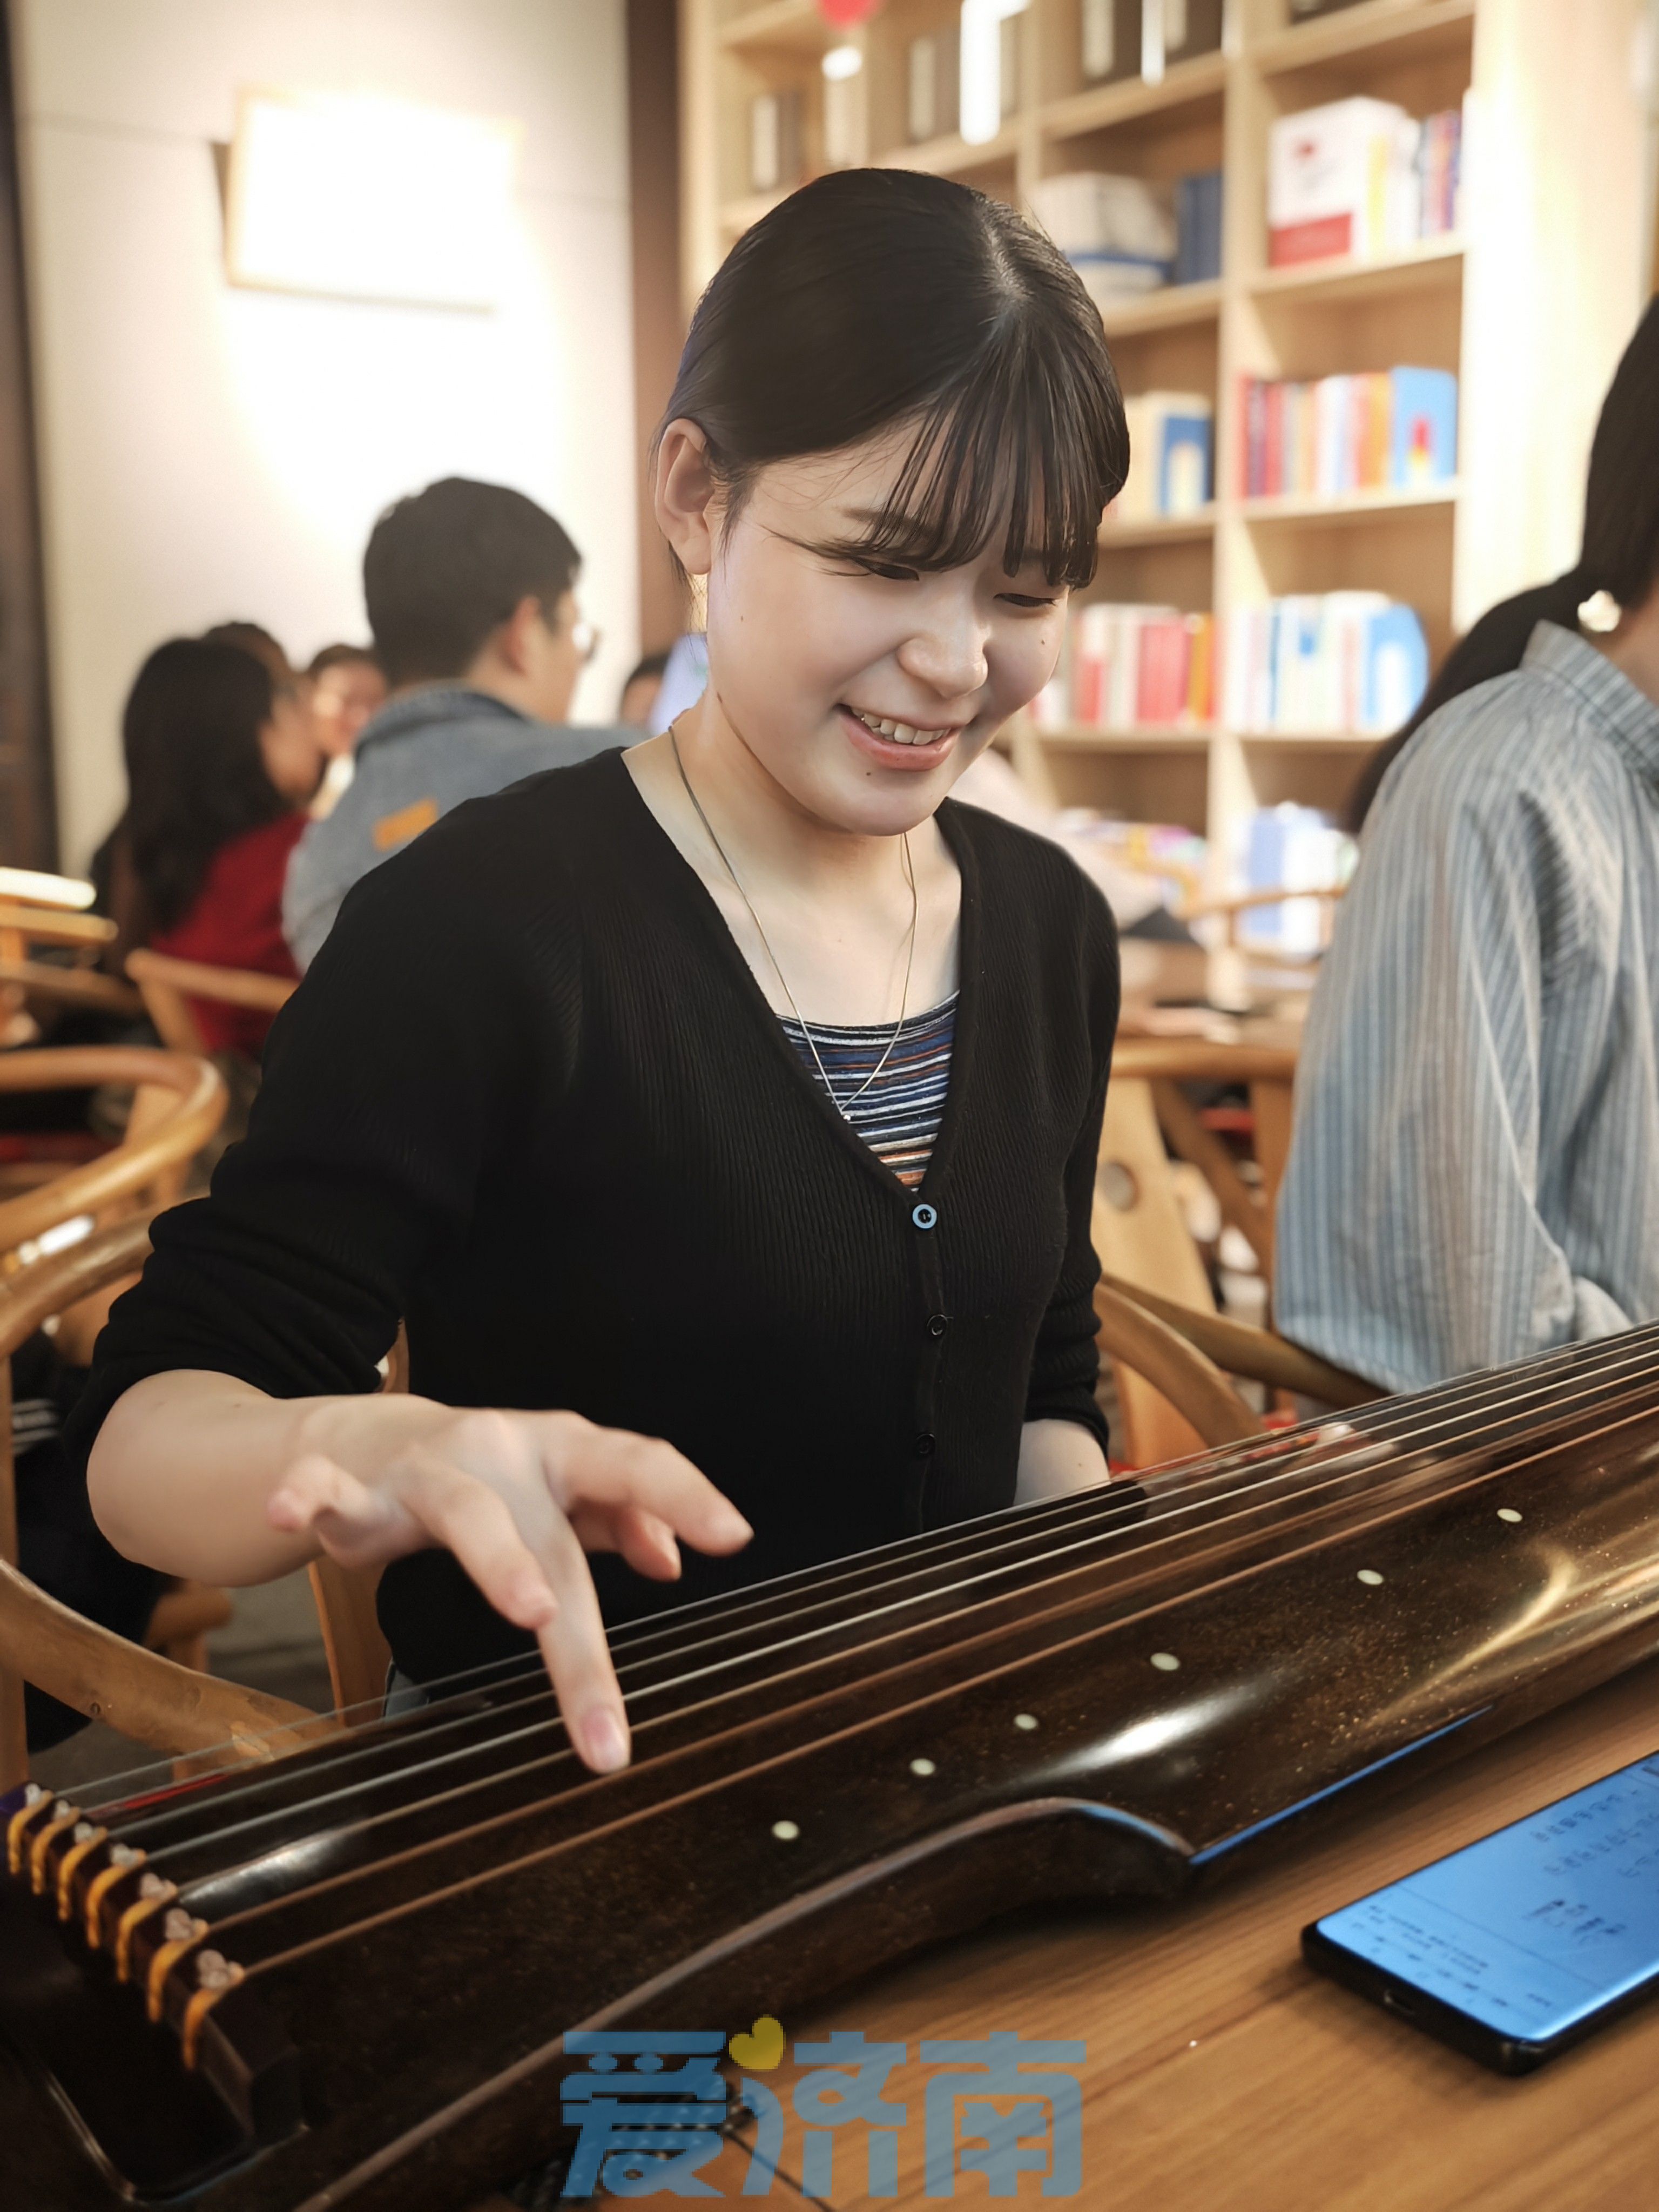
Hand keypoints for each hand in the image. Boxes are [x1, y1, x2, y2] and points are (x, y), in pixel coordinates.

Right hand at [266, 1406, 750, 1772]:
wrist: (364, 1438)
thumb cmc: (484, 1478)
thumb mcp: (555, 1490)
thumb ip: (617, 1518)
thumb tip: (674, 1559)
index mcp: (558, 1453)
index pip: (635, 1468)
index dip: (685, 1496)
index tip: (734, 1535)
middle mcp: (501, 1452)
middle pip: (556, 1537)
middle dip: (582, 1637)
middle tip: (608, 1727)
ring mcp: (424, 1467)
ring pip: (467, 1513)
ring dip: (501, 1560)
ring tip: (533, 1611)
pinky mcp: (350, 1486)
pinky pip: (325, 1490)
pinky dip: (309, 1497)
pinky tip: (293, 1514)